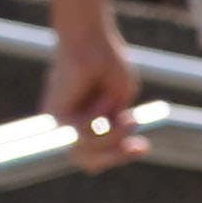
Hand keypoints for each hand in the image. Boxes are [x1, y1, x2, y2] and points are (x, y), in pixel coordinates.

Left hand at [46, 14, 143, 164]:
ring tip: (129, 117)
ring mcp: (60, 124)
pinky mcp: (56, 117)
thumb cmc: (107, 63)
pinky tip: (104, 100)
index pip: (95, 154)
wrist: (91, 41)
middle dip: (115, 156)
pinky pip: (82, 132)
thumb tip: (116, 144)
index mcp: (84, 123)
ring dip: (113, 135)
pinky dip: (101, 117)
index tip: (145, 146)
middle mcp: (68, 127)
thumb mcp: (121, 97)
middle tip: (140, 146)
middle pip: (87, 161)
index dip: (119, 155)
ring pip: (87, 150)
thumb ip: (118, 123)